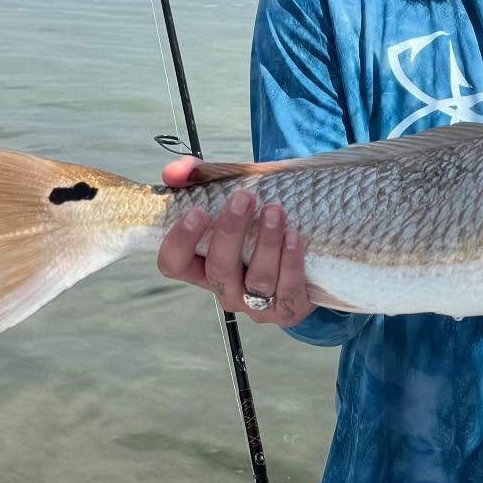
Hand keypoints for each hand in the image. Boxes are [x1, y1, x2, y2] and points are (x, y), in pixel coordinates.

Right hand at [155, 157, 313, 326]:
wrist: (308, 253)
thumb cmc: (254, 223)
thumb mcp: (226, 197)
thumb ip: (195, 178)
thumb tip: (174, 172)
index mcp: (200, 267)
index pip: (173, 264)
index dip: (180, 241)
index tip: (197, 211)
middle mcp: (225, 290)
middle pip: (219, 270)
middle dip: (230, 232)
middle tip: (244, 197)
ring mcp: (255, 305)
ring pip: (257, 280)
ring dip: (266, 242)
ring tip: (275, 211)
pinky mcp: (288, 310)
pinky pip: (287, 292)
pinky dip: (290, 263)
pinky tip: (293, 237)